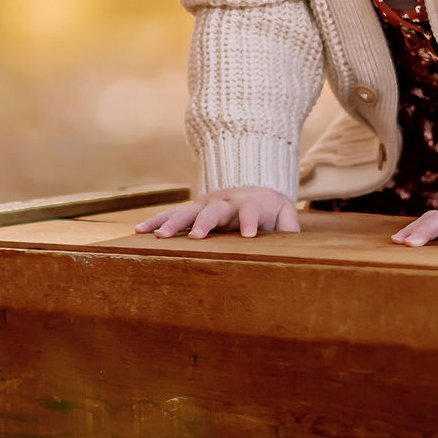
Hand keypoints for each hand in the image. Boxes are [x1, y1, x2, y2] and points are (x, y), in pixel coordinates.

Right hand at [135, 187, 299, 239]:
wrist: (255, 188)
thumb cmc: (272, 211)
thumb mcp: (286, 217)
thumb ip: (290, 231)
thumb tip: (298, 249)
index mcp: (252, 203)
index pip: (252, 210)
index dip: (251, 221)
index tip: (250, 235)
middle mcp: (226, 201)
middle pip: (214, 209)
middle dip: (205, 222)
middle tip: (197, 236)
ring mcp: (206, 203)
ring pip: (187, 210)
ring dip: (173, 222)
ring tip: (159, 237)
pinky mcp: (192, 209)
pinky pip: (171, 214)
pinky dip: (156, 221)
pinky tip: (140, 230)